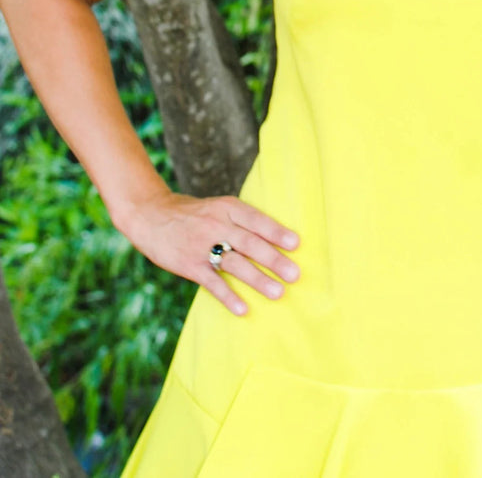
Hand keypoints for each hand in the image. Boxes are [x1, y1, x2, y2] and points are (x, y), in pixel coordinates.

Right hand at [121, 190, 300, 315]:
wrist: (151, 215)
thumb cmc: (194, 214)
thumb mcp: (218, 207)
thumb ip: (242, 221)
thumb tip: (276, 241)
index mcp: (227, 207)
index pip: (256, 219)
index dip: (276, 231)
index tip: (296, 244)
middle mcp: (217, 224)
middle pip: (249, 243)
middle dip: (273, 259)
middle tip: (294, 274)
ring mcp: (202, 245)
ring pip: (234, 263)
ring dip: (257, 279)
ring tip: (277, 293)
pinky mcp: (189, 265)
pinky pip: (212, 282)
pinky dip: (228, 296)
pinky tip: (243, 308)